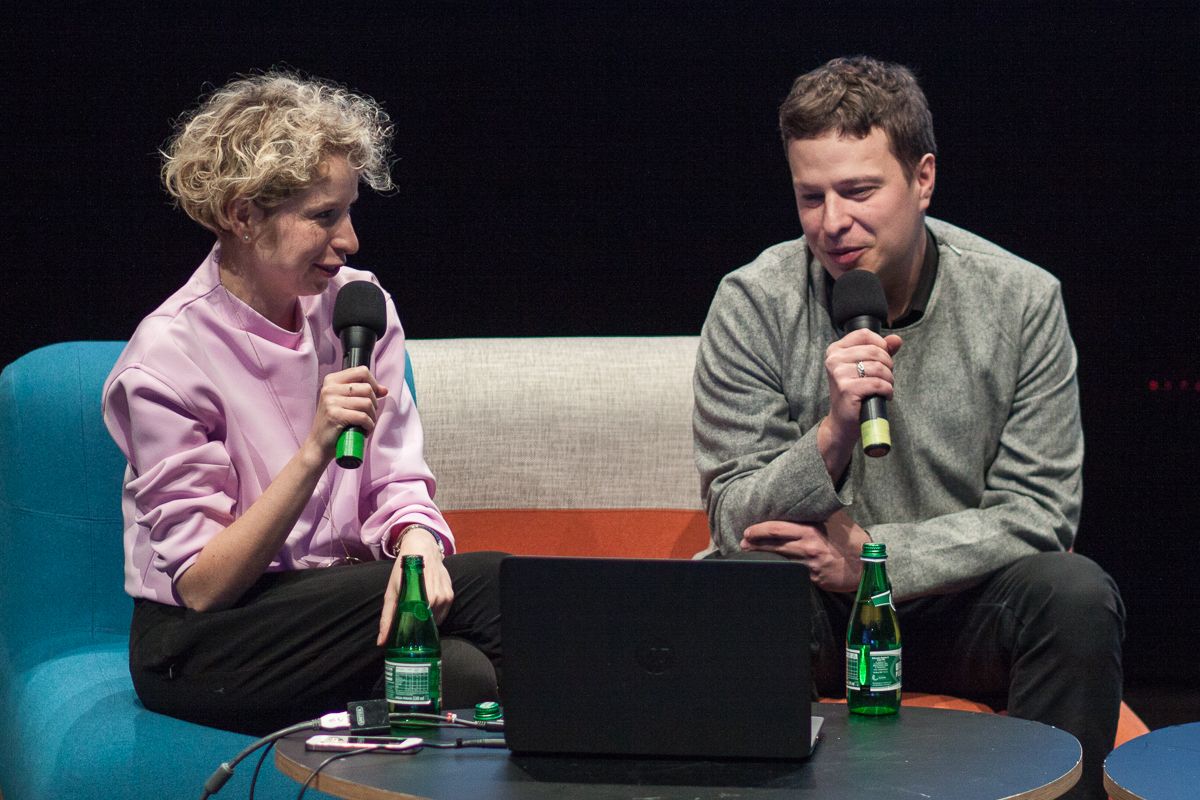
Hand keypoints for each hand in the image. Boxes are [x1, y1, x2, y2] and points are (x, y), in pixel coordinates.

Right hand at [305, 366, 388, 462]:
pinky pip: (363, 417)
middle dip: (374, 404)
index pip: (362, 371)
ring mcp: (330, 401)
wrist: (319, 444)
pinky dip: (369, 425)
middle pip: (367, 388)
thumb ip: (363, 393)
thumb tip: (384, 389)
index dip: (374, 384)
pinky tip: (364, 431)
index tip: (375, 396)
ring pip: (367, 403)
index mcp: (332, 380)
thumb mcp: (346, 403)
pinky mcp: (335, 415)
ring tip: (366, 424)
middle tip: (368, 416)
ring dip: (372, 417)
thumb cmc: (335, 424)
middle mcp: (330, 388)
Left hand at [377, 528, 453, 644]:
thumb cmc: (404, 569)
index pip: (420, 629)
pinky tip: (426, 608)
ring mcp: (447, 597)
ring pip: (437, 620)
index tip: (405, 638)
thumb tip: (381, 642)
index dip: (412, 635)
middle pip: (429, 625)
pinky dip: (435, 614)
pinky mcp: (451, 594)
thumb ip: (388, 618)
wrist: (421, 549)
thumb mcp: (392, 592)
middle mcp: (438, 599)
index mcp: (424, 600)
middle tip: (409, 626)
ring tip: (417, 616)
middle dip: (419, 628)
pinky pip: (444, 613)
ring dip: (428, 621)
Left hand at [740, 510, 871, 592]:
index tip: (747, 530)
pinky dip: (779, 570)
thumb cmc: (849, 539)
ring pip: (779, 559)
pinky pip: (791, 573)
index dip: (759, 529)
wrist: (866, 564)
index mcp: (811, 530)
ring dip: (761, 556)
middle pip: (773, 544)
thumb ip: (816, 513)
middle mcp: (808, 547)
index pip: (777, 528)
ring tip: (749, 553)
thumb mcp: (834, 520)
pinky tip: (770, 568)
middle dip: (754, 543)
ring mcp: (809, 565)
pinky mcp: (813, 579)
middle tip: (743, 542)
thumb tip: (800, 502)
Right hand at [818, 328, 901, 477]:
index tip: (883, 358)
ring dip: (889, 379)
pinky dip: (887, 390)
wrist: (843, 421)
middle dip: (888, 365)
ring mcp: (838, 374)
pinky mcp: (846, 389)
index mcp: (835, 350)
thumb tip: (897, 339)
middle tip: (886, 377)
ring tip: (885, 387)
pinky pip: (878, 383)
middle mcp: (833, 360)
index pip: (864, 334)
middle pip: (874, 351)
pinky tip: (884, 395)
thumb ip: (881, 351)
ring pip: (878, 367)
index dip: (881, 344)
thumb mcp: (866, 367)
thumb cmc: (855, 392)